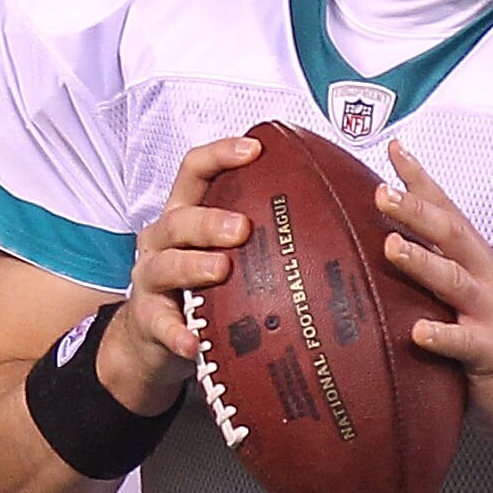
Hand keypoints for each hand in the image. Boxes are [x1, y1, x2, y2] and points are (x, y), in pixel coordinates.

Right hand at [94, 138, 258, 417]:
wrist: (153, 337)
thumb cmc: (201, 285)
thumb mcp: (226, 251)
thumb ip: (262, 236)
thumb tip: (344, 227)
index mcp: (185, 213)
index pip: (194, 170)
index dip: (220, 154)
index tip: (255, 149)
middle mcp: (163, 239)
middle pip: (180, 218)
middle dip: (211, 219)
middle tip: (244, 228)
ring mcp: (151, 279)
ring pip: (166, 265)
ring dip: (193, 265)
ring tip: (221, 270)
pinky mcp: (148, 319)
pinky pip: (161, 325)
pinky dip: (177, 333)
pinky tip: (194, 342)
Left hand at [379, 141, 492, 457]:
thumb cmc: (485, 338)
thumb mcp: (457, 296)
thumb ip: (427, 269)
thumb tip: (377, 243)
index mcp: (472, 260)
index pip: (446, 211)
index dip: (422, 179)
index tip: (394, 148)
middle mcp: (483, 278)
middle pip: (451, 235)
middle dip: (418, 211)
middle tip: (381, 194)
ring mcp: (490, 314)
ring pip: (456, 281)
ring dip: (424, 262)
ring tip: (392, 248)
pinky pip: (464, 343)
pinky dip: (441, 337)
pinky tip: (417, 332)